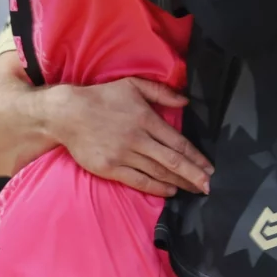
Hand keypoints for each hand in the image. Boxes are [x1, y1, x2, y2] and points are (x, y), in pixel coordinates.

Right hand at [49, 77, 212, 197]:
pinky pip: (138, 181)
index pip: (178, 142)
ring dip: (179, 183)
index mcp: (146, 119)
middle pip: (172, 161)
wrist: (67, 113)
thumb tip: (186, 102)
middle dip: (193, 175)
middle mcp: (138, 139)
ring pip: (158, 173)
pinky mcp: (110, 168)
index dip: (196, 157)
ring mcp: (123, 155)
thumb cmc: (101, 97)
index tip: (209, 167)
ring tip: (194, 189)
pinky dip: (156, 188)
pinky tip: (170, 191)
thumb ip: (161, 93)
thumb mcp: (133, 85)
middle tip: (209, 186)